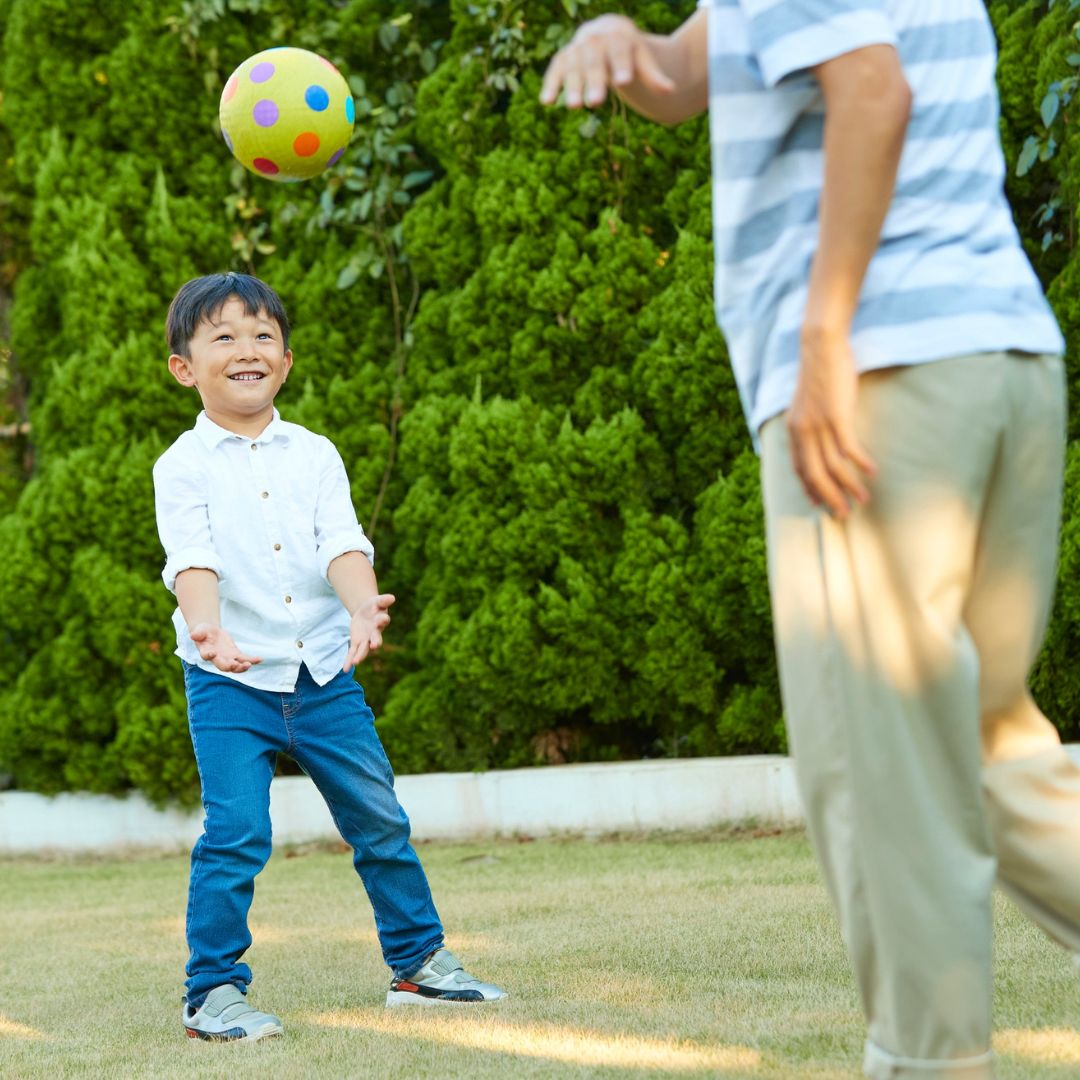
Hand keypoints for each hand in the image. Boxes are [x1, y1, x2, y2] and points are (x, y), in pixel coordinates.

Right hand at [189, 623, 261, 672]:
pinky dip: (252, 660)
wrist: (210, 634)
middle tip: (236, 664)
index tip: (212, 653)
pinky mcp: (235, 655)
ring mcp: (227, 658)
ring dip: (242, 667)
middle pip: (223, 666)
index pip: (207, 656)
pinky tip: (260, 659)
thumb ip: (197, 633)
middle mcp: (217, 659)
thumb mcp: (200, 630)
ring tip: (249, 664)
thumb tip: (193, 635)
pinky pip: (245, 659)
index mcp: (206, 652)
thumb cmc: (203, 632)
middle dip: (230, 666)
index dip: (209, 655)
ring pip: (235, 666)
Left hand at [344, 593, 394, 669]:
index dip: (382, 620)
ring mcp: (366, 639)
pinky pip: (353, 652)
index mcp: (381, 621)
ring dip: (360, 656)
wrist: (367, 612)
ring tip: (356, 662)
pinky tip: (345, 669)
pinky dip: (349, 660)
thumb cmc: (374, 606)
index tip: (382, 619)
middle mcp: (375, 633)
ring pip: (364, 649)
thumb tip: (392, 598)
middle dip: (376, 642)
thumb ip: (384, 600)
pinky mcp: (357, 642)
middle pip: (376, 638)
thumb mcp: (377, 600)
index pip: (383, 621)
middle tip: (375, 645)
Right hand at [539, 14, 673, 108]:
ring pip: (573, 64)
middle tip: (596, 103)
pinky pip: (555, 68)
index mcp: (618, 34)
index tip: (624, 82)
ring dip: (572, 85)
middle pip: (594, 59)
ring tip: (575, 107)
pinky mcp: (564, 57)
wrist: (610, 37)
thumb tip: (670, 91)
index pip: (619, 48)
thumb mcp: (644, 61)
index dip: (621, 64)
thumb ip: (654, 75)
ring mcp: (578, 46)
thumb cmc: (631, 54)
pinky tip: (546, 102)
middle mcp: (595, 37)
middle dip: (594, 81)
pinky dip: (551, 84)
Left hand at [786, 329, 876, 518]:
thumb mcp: (806, 404)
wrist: (820, 347)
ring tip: (862, 500)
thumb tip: (816, 439)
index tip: (820, 505)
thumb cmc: (818, 374)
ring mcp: (819, 425)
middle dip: (829, 498)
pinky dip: (860, 463)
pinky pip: (848, 448)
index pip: (799, 469)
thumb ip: (809, 424)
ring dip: (849, 486)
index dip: (810, 489)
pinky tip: (872, 472)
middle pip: (815, 475)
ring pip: (833, 467)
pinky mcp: (836, 416)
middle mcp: (802, 432)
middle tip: (843, 515)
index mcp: (793, 431)